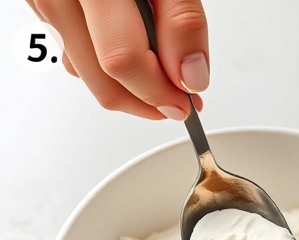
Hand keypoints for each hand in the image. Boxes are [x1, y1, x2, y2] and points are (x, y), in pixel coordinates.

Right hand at [26, 0, 208, 119]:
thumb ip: (182, 22)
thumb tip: (190, 76)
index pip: (122, 59)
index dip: (159, 91)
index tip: (189, 102)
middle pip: (99, 77)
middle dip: (146, 101)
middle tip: (180, 102)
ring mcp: (42, 0)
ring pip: (83, 71)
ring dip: (126, 87)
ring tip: (163, 78)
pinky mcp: (41, 4)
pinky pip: (72, 50)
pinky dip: (105, 65)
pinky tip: (135, 57)